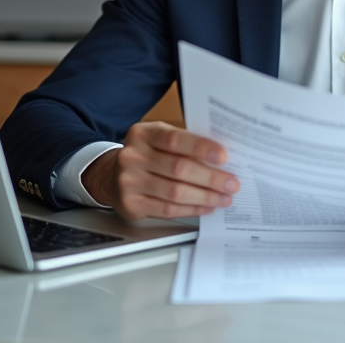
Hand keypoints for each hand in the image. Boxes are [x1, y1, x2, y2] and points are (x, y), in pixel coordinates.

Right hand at [81, 121, 239, 219]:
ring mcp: (129, 181)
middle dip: (210, 178)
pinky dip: (191, 209)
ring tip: (224, 197)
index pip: (174, 139)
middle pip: (178, 169)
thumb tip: (222, 157)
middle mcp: (132, 156)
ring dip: (205, 197)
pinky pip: (167, 210)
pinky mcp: (131, 204)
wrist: (112, 175)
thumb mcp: (159, 139)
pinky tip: (206, 207)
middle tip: (232, 183)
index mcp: (143, 134)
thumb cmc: (147, 154)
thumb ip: (184, 143)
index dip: (200, 148)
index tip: (223, 156)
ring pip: (175, 192)